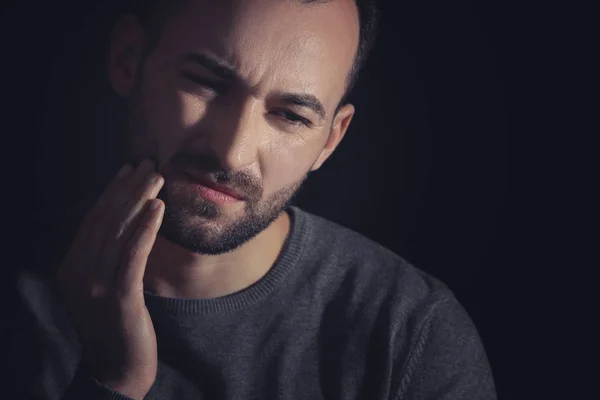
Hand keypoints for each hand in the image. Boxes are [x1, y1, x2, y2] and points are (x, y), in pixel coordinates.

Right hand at [56, 159, 164, 399]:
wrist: (115, 371)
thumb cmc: (114, 326)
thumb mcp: (101, 288)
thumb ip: (105, 258)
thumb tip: (127, 220)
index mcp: (70, 268)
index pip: (92, 221)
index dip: (112, 192)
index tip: (129, 170)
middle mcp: (77, 273)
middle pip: (105, 220)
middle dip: (128, 189)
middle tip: (149, 164)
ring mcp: (95, 286)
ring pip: (118, 232)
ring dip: (139, 200)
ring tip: (157, 177)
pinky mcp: (120, 297)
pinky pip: (133, 255)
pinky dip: (146, 228)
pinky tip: (158, 208)